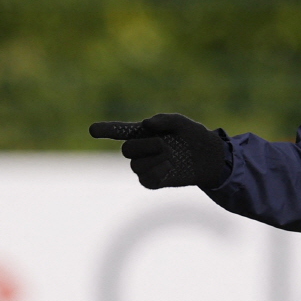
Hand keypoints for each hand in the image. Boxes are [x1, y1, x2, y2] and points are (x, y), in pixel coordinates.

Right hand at [89, 113, 227, 189]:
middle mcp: (140, 150)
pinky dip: (158, 173)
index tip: (92, 130)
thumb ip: (163, 119)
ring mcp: (145, 166)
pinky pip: (145, 180)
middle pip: (127, 150)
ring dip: (155, 159)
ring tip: (171, 156)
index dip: (105, 130)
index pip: (118, 131)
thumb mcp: (181, 123)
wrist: (208, 157)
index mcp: (142, 133)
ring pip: (136, 166)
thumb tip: (146, 123)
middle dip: (145, 146)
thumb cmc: (193, 136)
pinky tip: (170, 168)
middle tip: (164, 144)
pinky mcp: (153, 181)